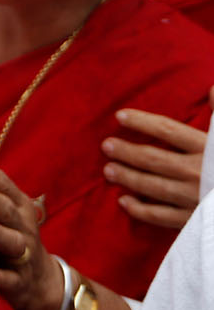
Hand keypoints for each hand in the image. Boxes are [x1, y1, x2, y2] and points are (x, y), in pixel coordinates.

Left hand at [0, 154, 61, 309]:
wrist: (42, 284)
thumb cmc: (12, 238)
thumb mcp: (7, 215)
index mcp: (20, 208)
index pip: (6, 186)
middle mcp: (24, 228)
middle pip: (8, 211)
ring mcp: (25, 256)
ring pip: (13, 242)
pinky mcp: (21, 283)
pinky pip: (12, 280)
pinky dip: (1, 277)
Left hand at [103, 92, 208, 229]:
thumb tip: (213, 87)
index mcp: (210, 149)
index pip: (168, 131)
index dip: (143, 122)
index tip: (120, 116)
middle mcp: (198, 172)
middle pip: (154, 159)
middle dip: (128, 151)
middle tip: (106, 146)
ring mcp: (194, 199)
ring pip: (153, 187)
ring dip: (129, 178)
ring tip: (109, 170)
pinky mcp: (194, 221)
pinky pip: (162, 217)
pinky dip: (141, 210)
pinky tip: (125, 202)